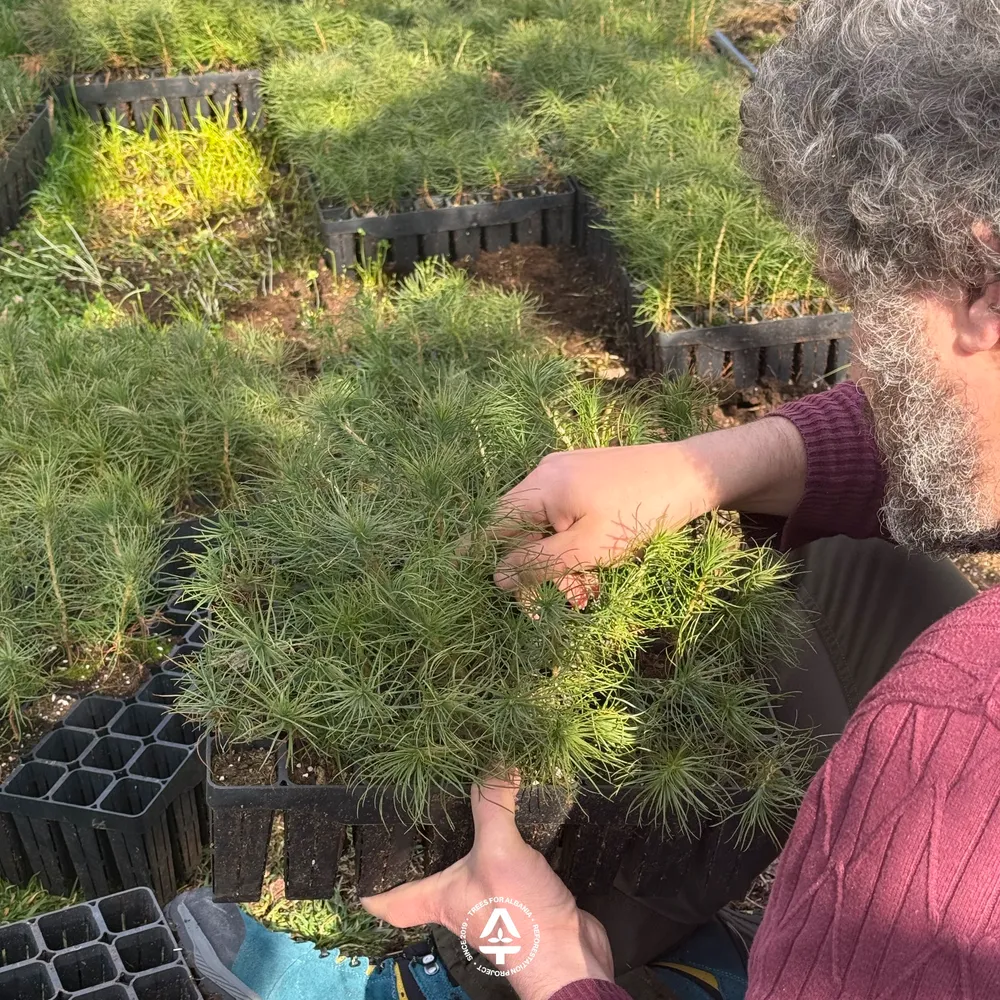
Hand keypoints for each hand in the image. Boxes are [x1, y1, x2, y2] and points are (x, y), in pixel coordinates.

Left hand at [361, 776, 613, 999]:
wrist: (569, 955)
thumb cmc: (520, 918)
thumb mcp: (499, 853)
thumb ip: (492, 806)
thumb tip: (494, 761)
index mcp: (439, 897)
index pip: (388, 899)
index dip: (368, 886)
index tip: (353, 865)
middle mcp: (460, 897)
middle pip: (429, 872)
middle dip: (425, 841)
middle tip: (417, 802)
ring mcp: (492, 893)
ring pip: (470, 858)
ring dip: (470, 831)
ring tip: (466, 792)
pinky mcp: (522, 889)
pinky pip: (506, 855)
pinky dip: (509, 832)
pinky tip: (517, 809)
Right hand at [492, 418, 805, 602]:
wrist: (693, 475)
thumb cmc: (641, 513)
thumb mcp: (588, 548)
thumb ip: (539, 563)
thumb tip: (496, 577)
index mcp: (542, 486)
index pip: (493, 522)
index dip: (477, 553)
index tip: (464, 579)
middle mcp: (547, 473)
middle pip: (521, 530)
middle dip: (539, 571)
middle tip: (568, 602)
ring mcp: (568, 473)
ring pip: (546, 528)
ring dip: (561, 564)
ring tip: (590, 593)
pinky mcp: (587, 478)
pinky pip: (566, 517)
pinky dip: (575, 546)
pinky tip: (597, 570)